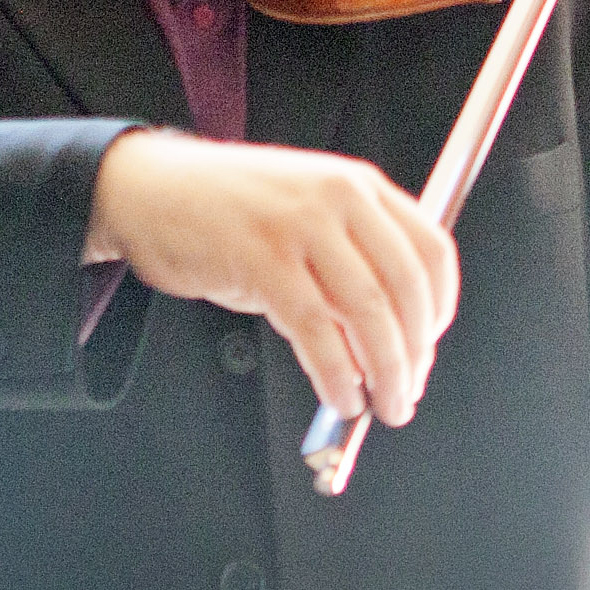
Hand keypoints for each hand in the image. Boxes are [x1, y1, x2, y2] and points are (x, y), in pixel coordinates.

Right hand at [84, 130, 459, 425]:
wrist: (149, 190)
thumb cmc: (227, 209)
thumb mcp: (304, 213)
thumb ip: (350, 259)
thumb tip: (391, 334)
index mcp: (357, 184)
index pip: (430, 249)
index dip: (440, 308)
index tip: (431, 346)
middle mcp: (336, 197)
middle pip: (405, 286)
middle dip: (415, 352)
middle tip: (409, 389)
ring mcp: (298, 225)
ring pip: (367, 311)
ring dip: (384, 371)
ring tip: (383, 404)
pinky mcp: (261, 259)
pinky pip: (315, 331)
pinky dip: (336, 374)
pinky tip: (340, 395)